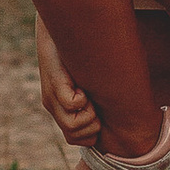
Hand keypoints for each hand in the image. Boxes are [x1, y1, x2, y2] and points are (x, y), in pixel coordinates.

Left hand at [35, 22, 99, 147]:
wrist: (57, 29)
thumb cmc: (76, 52)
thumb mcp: (86, 80)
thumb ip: (94, 96)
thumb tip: (118, 108)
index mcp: (59, 107)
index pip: (76, 139)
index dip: (90, 132)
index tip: (95, 110)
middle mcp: (52, 106)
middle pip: (74, 138)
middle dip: (91, 126)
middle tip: (91, 103)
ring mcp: (51, 97)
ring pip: (72, 127)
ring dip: (87, 114)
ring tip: (86, 95)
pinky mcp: (54, 84)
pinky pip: (71, 104)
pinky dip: (81, 98)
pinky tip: (80, 85)